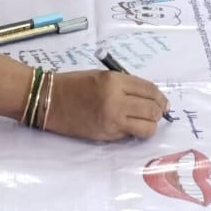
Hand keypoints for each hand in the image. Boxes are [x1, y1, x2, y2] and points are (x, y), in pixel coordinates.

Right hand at [41, 69, 167, 140]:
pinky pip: (131, 134)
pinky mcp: (106, 134)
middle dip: (158, 111)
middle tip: (156, 112)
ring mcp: (112, 119)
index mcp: (114, 81)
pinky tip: (130, 127)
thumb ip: (125, 85)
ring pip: (147, 126)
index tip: (162, 102)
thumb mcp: (102, 76)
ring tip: (145, 121)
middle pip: (152, 109)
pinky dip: (136, 132)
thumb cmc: (73, 84)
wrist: (48, 100)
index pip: (149, 90)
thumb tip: (149, 98)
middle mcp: (116, 99)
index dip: (160, 97)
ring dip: (150, 124)